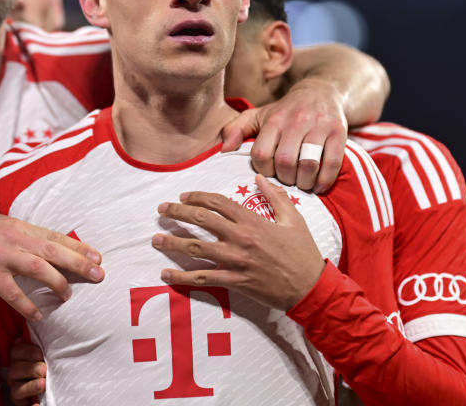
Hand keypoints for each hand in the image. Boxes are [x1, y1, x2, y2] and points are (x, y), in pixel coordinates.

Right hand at [0, 214, 103, 320]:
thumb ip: (17, 236)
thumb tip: (39, 247)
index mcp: (16, 225)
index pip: (53, 235)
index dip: (77, 245)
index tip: (96, 255)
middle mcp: (11, 236)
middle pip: (53, 248)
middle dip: (79, 261)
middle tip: (98, 273)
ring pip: (38, 267)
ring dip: (57, 282)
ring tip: (69, 295)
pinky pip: (12, 291)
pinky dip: (27, 304)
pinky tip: (38, 314)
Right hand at [6, 338, 45, 405]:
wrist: (49, 383)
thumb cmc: (48, 363)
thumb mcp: (45, 354)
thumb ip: (45, 349)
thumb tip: (53, 340)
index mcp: (19, 357)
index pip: (17, 351)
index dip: (27, 352)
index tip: (40, 354)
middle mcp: (14, 372)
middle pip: (15, 369)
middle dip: (30, 369)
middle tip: (43, 370)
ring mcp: (16, 388)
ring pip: (17, 389)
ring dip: (30, 387)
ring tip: (43, 384)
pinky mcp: (20, 402)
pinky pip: (22, 405)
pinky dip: (31, 405)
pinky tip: (38, 404)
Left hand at [152, 175, 325, 310]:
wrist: (310, 287)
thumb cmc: (303, 252)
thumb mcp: (294, 218)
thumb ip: (275, 196)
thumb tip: (260, 177)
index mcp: (252, 220)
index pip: (218, 202)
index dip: (197, 196)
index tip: (184, 195)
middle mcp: (240, 237)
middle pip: (201, 219)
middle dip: (177, 211)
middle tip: (162, 209)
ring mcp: (235, 260)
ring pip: (196, 247)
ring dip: (173, 241)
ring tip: (155, 239)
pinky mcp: (234, 281)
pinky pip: (203, 278)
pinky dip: (182, 276)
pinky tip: (166, 273)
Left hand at [221, 78, 347, 192]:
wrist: (320, 92)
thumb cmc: (284, 111)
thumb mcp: (257, 115)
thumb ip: (236, 129)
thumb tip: (223, 150)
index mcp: (274, 120)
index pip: (262, 154)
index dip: (264, 170)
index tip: (269, 171)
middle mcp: (296, 122)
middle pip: (286, 161)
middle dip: (284, 178)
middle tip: (287, 180)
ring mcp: (319, 127)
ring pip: (309, 164)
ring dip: (304, 182)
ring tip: (302, 184)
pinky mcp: (339, 132)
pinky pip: (332, 163)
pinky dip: (325, 180)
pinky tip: (318, 186)